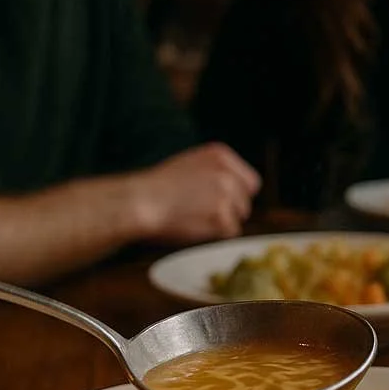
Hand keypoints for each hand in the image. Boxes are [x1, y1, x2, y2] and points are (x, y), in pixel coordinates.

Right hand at [131, 143, 260, 243]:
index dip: (237, 196)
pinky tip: (194, 226)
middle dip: (230, 211)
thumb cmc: (156, 188)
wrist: (139, 201)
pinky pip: (230, 232)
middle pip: (245, 201)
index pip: (250, 182)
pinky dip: (215, 234)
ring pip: (239, 217)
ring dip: (222, 223)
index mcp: (221, 155)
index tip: (222, 203)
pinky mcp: (222, 215)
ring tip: (194, 218)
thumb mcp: (190, 164)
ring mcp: (226, 193)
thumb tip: (236, 190)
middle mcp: (227, 172)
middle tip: (202, 214)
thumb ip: (215, 172)